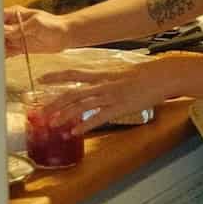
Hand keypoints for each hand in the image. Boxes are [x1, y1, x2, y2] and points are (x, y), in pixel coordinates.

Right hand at [5, 6, 68, 56]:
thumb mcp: (36, 23)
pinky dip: (4, 55)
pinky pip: (9, 52)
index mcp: (14, 14)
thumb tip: (4, 31)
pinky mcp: (20, 47)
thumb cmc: (53, 24)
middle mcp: (12, 25)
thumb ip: (20, 28)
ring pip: (1, 43)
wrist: (66, 35)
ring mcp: (16, 37)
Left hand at [36, 59, 174, 134]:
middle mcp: (102, 84)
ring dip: (65, 115)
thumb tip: (101, 81)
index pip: (73, 73)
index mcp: (102, 74)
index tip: (40, 79)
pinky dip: (85, 125)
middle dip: (55, 102)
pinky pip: (98, 117)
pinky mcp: (119, 107)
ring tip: (53, 124)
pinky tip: (75, 132)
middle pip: (72, 93)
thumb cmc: (146, 73)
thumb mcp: (123, 71)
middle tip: (41, 111)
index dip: (56, 76)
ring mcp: (110, 96)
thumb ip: (109, 77)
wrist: (162, 75)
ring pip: (81, 105)